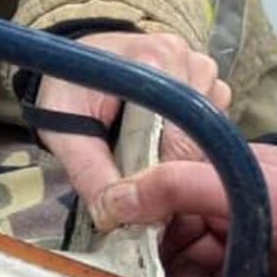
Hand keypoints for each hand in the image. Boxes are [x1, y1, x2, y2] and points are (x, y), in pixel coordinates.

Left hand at [35, 32, 231, 217]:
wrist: (76, 61)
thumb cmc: (67, 91)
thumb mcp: (65, 132)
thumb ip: (90, 173)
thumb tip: (113, 217)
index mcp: (157, 60)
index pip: (181, 138)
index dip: (161, 176)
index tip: (142, 201)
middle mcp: (188, 60)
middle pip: (199, 139)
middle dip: (169, 167)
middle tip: (137, 182)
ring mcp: (202, 67)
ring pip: (209, 135)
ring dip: (178, 153)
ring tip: (141, 150)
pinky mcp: (207, 80)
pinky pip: (211, 125)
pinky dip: (187, 140)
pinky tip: (157, 136)